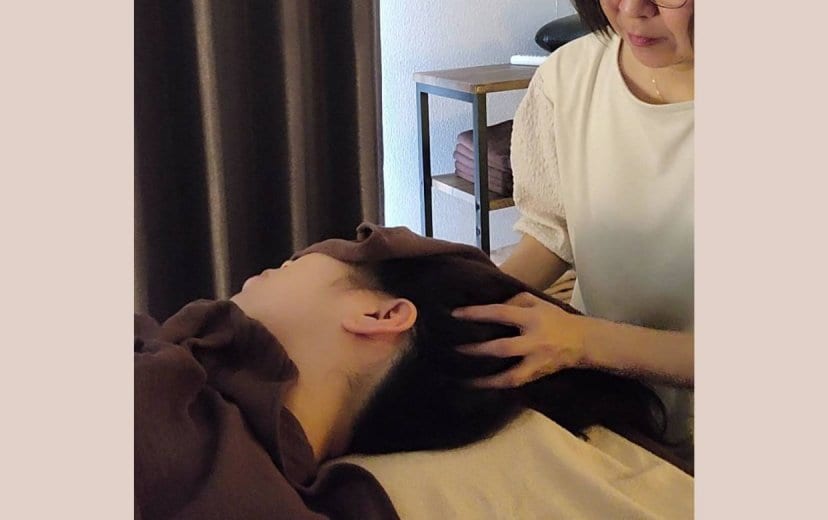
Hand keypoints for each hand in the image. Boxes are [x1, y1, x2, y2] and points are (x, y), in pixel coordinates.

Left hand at [451, 292, 584, 387]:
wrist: (583, 341)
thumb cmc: (555, 318)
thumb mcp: (537, 302)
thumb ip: (513, 302)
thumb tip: (488, 308)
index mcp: (532, 318)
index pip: (501, 313)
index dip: (478, 314)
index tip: (455, 314)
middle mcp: (534, 341)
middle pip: (503, 347)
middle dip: (478, 350)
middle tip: (455, 349)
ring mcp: (536, 361)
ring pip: (510, 374)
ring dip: (486, 379)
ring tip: (463, 379)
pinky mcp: (537, 375)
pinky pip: (515, 382)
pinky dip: (497, 386)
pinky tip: (480, 386)